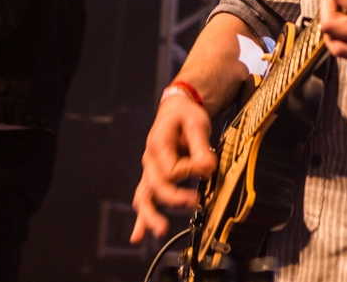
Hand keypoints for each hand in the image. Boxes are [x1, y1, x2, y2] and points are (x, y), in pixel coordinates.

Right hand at [130, 93, 215, 242]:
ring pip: (144, 197)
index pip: (172, 169)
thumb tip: (207, 167)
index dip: (191, 170)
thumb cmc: (185, 115)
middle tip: (194, 201)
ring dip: (151, 216)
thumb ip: (200, 146)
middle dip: (174, 197)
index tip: (207, 165)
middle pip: (156, 186)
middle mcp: (149, 160)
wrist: (175, 110)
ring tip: (161, 230)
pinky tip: (138, 236)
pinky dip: (141, 219)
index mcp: (157, 144)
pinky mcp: (153, 179)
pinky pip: (144, 199)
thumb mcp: (196, 123)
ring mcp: (149, 171)